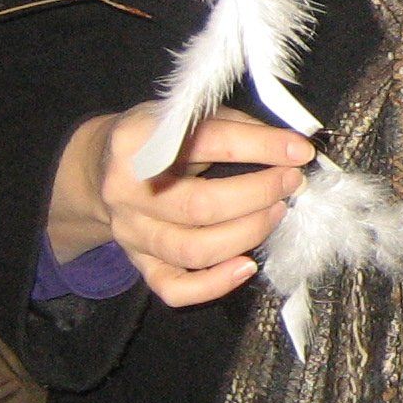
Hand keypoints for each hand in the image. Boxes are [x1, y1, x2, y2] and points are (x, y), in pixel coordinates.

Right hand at [45, 104, 314, 307]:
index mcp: (136, 140)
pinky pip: (174, 288)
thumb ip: (234, 126)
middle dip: (258, 194)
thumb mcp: (187, 115)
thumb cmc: (159, 137)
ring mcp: (129, 231)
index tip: (300, 149)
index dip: (261, 146)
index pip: (209, 142)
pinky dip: (214, 284)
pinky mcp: (137, 262)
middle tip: (291, 181)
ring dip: (247, 233)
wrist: (102, 168)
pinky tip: (246, 267)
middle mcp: (125, 190)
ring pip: (193, 249)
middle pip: (201, 205)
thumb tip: (291, 147)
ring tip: (276, 212)